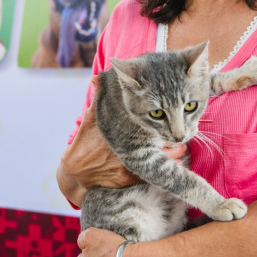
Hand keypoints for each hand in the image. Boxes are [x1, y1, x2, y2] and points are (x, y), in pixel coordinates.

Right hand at [57, 76, 188, 205]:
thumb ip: (99, 98)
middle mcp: (129, 147)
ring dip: (174, 153)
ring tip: (180, 148)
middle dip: (173, 137)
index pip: (153, 123)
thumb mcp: (91, 119)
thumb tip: (98, 77)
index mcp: (124, 131)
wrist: (76, 172)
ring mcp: (131, 164)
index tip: (173, 115)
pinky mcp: (131, 179)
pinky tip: (176, 163)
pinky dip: (168, 168)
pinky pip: (156, 173)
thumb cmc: (85, 142)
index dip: (165, 119)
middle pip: (162, 141)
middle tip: (179, 135)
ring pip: (163, 158)